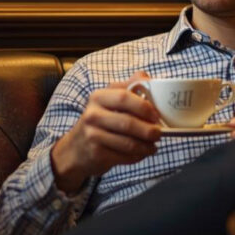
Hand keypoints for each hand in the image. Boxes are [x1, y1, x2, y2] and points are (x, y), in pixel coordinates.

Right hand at [50, 71, 161, 194]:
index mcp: (98, 97)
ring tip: (153, 146)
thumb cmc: (99, 121)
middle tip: (159, 134)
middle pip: (128, 123)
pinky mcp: (96, 154)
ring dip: (146, 146)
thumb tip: (147, 77)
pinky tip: (143, 153)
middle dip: (148, 130)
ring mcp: (93, 135)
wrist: (75, 149)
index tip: (156, 115)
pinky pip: (124, 156)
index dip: (144, 106)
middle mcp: (92, 115)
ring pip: (128, 143)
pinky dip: (137, 156)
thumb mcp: (108, 100)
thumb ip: (128, 87)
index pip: (125, 97)